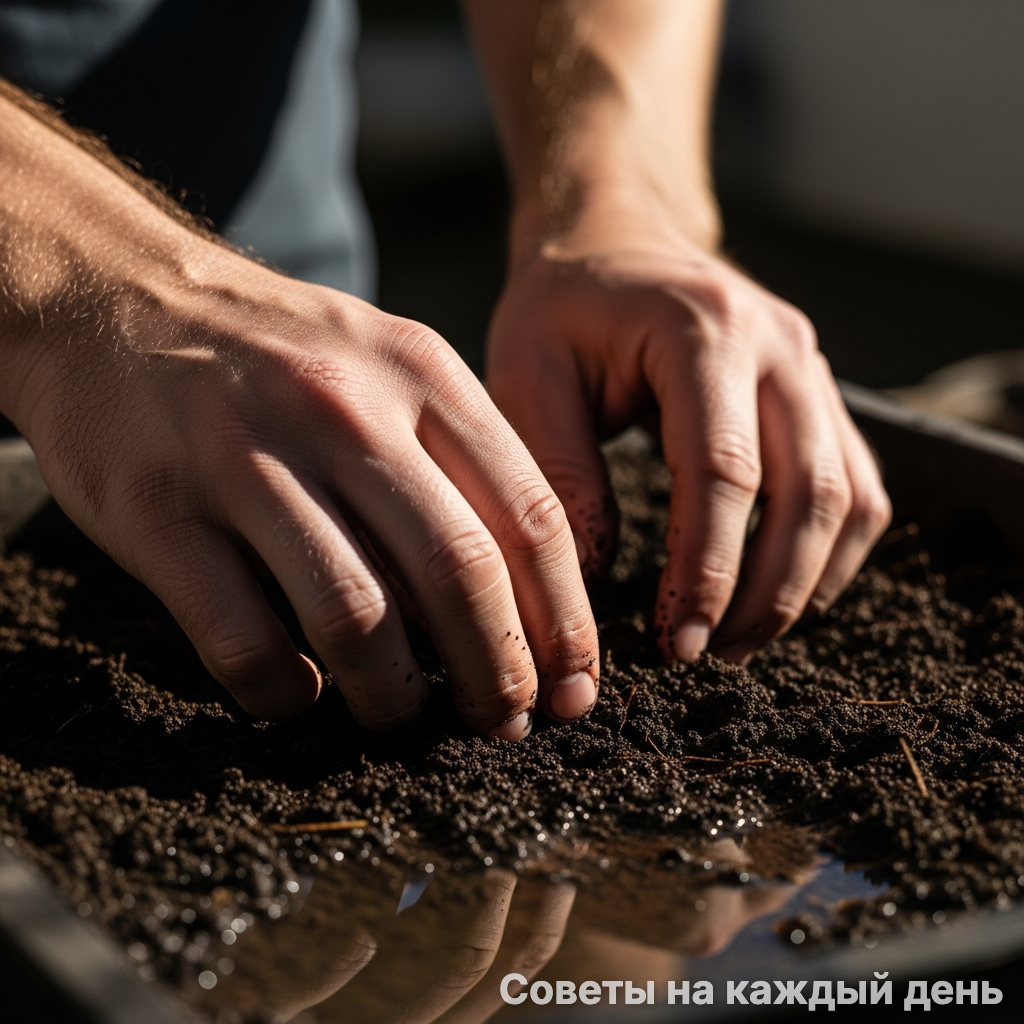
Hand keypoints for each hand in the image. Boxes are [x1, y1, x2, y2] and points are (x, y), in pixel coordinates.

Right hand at [0, 88, 598, 734]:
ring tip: (398, 716)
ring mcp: (243, 455)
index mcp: (420, 374)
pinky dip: (283, 693)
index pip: (531, 515)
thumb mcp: (384, 367)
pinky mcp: (156, 509)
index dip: (565, 621)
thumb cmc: (274, 354)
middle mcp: (340, 408)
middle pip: (460, 571)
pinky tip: (297, 696)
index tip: (571, 689)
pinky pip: (243, 639)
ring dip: (393, 696)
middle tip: (502, 725)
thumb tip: (519, 600)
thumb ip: (455, 460)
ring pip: (356, 616)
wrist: (110, 293)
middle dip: (497, 673)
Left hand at [487, 226, 890, 664]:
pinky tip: (781, 593)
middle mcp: (777, 345)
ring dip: (805, 582)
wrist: (614, 241)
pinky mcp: (817, 394)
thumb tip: (593, 582)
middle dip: (764, 591)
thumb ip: (559, 471)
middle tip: (710, 652)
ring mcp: (810, 366)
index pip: (724, 471)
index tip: (678, 638)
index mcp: (702, 330)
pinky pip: (856, 483)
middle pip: (808, 492)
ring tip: (741, 639)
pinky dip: (832, 551)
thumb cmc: (560, 309)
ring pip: (847, 495)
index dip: (706, 567)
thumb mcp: (528, 375)